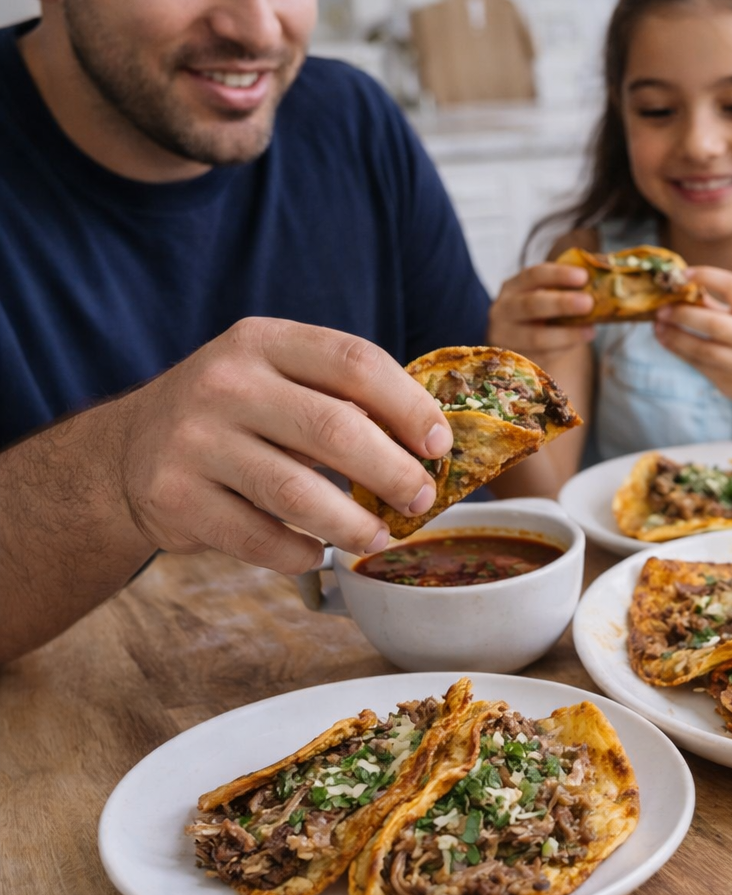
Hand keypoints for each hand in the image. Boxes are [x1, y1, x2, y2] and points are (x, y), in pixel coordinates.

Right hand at [108, 317, 451, 572]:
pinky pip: (256, 537)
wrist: (128, 451)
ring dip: (352, 523)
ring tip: (379, 535)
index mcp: (264, 341)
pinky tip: (318, 553)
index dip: (409, 406)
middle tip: (421, 499)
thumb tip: (432, 445)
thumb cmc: (236, 416)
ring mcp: (193, 439)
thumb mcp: (278, 379)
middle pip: (334, 428)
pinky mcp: (173, 496)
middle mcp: (225, 382)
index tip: (440, 445)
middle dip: (392, 472)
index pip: (354, 362)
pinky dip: (299, 553)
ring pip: (296, 492)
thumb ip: (342, 397)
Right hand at [487, 262, 595, 358]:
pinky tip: (578, 342)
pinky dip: (563, 350)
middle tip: (588, 303)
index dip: (558, 275)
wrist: (518, 343)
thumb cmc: (539, 313)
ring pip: (535, 337)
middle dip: (561, 304)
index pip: (534, 275)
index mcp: (513, 286)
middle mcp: (503, 310)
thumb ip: (565, 291)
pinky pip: (541, 357)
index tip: (583, 276)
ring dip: (566, 334)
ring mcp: (505, 337)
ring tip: (591, 331)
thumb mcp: (543, 296)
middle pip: (531, 305)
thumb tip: (602, 288)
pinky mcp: (513, 360)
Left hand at [652, 267, 731, 404]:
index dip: (707, 275)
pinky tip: (664, 339)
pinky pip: (697, 364)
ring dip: (674, 336)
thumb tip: (676, 289)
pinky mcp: (727, 381)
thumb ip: (715, 304)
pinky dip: (677, 350)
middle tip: (661, 309)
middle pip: (713, 323)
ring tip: (657, 325)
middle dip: (683, 314)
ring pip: (701, 349)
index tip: (683, 274)